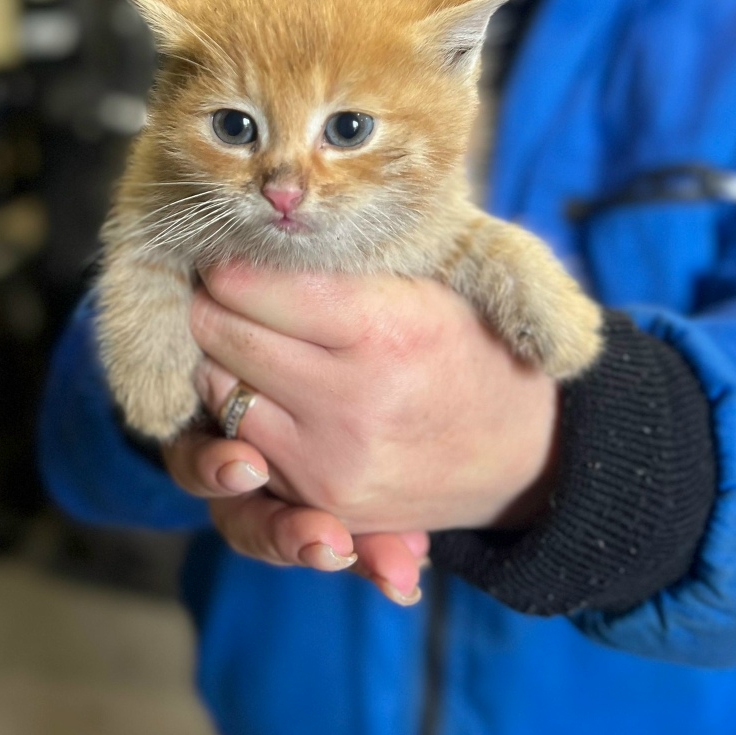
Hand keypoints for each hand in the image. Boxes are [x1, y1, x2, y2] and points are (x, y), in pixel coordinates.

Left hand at [164, 262, 559, 599]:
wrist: (524, 453)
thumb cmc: (465, 341)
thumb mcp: (426, 282)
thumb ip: (342, 261)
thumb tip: (252, 231)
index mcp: (381, 330)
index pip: (252, 285)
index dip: (228, 260)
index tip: (228, 250)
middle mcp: (350, 403)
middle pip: (220, 335)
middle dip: (211, 303)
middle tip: (220, 286)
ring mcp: (328, 463)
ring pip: (217, 390)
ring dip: (219, 359)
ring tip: (245, 336)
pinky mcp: (318, 503)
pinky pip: (237, 446)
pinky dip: (237, 413)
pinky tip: (260, 388)